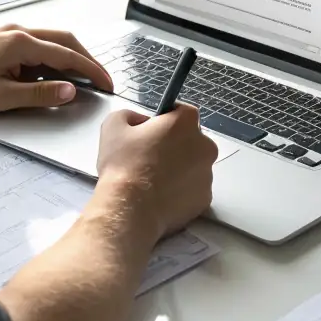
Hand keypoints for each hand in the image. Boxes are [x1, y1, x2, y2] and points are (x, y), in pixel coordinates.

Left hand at [0, 24, 113, 112]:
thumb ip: (38, 94)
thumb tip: (70, 91)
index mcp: (21, 43)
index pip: (68, 56)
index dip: (91, 71)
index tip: (107, 85)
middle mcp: (18, 30)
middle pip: (65, 41)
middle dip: (86, 60)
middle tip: (101, 81)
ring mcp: (9, 30)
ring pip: (51, 40)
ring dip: (68, 58)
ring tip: (80, 81)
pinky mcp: (0, 36)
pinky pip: (35, 43)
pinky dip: (50, 57)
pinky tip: (49, 74)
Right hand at [96, 104, 216, 238]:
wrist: (129, 209)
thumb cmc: (123, 165)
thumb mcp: (113, 125)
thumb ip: (130, 115)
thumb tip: (140, 121)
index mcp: (186, 123)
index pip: (182, 112)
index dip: (165, 120)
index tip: (152, 131)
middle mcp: (205, 145)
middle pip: (192, 140)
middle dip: (175, 146)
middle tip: (150, 158)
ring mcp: (207, 174)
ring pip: (194, 166)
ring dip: (179, 169)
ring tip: (153, 181)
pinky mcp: (205, 199)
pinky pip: (193, 189)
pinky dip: (181, 191)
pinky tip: (161, 196)